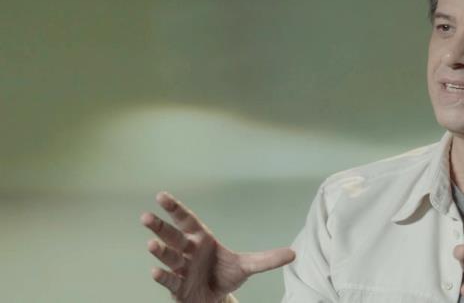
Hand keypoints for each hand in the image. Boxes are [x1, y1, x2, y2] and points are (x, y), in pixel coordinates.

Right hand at [140, 191, 294, 302]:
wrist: (216, 299)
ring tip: (151, 244)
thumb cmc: (225, 275)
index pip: (186, 220)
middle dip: (160, 226)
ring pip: (168, 257)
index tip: (161, 196)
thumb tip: (293, 254)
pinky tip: (155, 271)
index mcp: (201, 239)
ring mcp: (181, 268)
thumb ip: (267, 260)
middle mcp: (188, 251)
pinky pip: (169, 280)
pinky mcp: (177, 287)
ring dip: (159, 250)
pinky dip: (162, 276)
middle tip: (146, 216)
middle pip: (172, 236)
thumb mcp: (247, 267)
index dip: (175, 208)